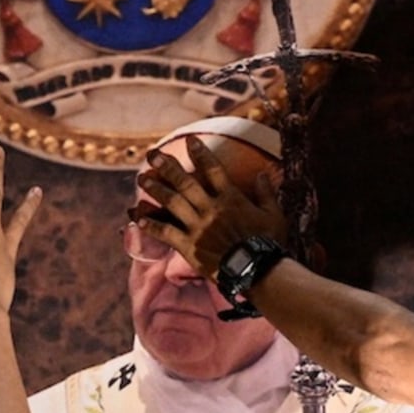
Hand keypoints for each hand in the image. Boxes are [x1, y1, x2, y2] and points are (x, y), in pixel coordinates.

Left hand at [134, 135, 288, 278]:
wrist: (257, 271)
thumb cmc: (269, 244)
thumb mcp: (274, 215)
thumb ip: (266, 193)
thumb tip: (262, 173)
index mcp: (231, 199)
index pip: (213, 170)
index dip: (200, 153)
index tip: (189, 141)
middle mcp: (211, 209)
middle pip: (185, 183)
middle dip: (168, 167)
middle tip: (153, 155)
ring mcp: (198, 228)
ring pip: (172, 203)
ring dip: (156, 190)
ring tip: (142, 179)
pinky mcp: (189, 247)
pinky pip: (167, 233)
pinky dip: (152, 226)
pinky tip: (139, 219)